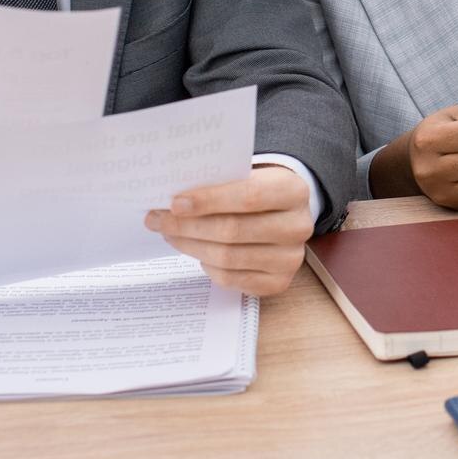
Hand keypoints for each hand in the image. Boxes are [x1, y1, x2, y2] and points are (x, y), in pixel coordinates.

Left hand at [145, 165, 312, 296]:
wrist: (285, 214)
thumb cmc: (258, 191)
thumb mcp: (249, 176)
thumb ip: (220, 183)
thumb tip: (174, 199)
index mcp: (293, 191)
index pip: (248, 196)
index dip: (209, 200)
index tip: (175, 203)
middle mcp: (298, 226)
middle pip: (233, 230)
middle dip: (189, 226)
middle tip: (159, 219)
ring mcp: (290, 258)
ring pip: (227, 257)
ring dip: (191, 246)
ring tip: (170, 234)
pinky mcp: (278, 282)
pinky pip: (230, 279)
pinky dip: (207, 266)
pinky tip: (197, 251)